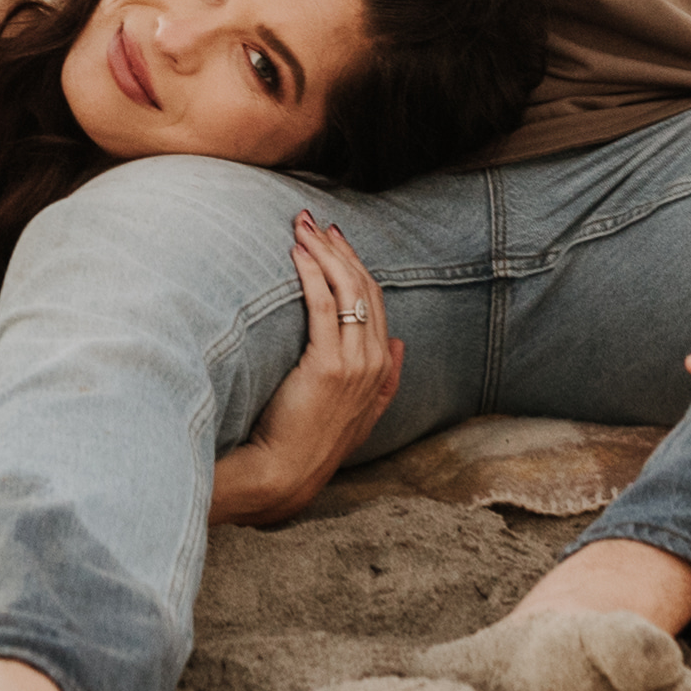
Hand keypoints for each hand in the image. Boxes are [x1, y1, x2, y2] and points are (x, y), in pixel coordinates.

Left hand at [214, 214, 401, 526]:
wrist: (289, 470)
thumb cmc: (312, 440)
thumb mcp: (362, 411)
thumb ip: (387, 378)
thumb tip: (400, 343)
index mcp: (383, 366)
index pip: (376, 300)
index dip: (356, 264)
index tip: (334, 239)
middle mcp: (376, 361)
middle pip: (364, 288)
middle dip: (340, 250)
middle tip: (314, 221)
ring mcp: (356, 363)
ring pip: (347, 291)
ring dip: (324, 253)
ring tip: (301, 227)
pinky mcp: (329, 364)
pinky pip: (323, 306)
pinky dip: (311, 274)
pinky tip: (297, 254)